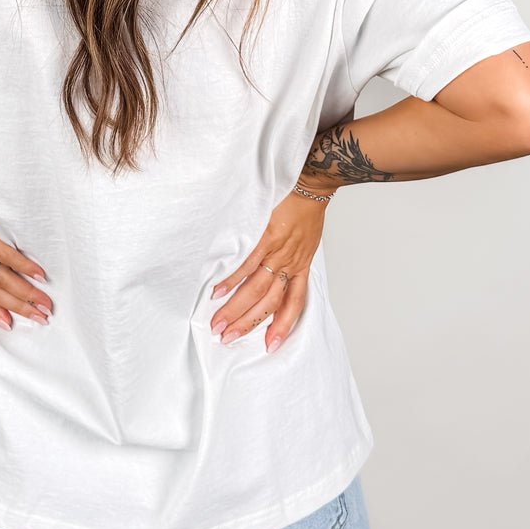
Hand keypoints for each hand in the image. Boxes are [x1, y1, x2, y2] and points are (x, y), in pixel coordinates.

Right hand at [209, 186, 332, 353]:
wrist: (311, 182)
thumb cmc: (306, 209)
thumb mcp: (306, 240)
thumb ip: (290, 257)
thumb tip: (274, 270)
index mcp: (301, 265)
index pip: (294, 304)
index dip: (283, 327)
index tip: (270, 346)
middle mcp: (290, 263)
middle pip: (269, 302)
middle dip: (247, 323)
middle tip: (227, 337)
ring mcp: (277, 251)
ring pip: (256, 289)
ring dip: (235, 309)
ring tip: (218, 323)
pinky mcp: (265, 237)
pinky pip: (247, 264)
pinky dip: (232, 279)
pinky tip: (218, 291)